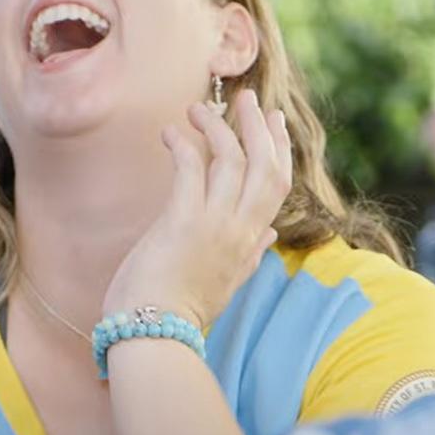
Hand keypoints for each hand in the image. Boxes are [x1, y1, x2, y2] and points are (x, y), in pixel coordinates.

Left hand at [102, 88, 291, 330]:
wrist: (154, 336)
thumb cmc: (180, 311)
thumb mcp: (228, 283)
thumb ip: (251, 255)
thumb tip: (271, 235)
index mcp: (251, 243)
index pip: (278, 186)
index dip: (279, 148)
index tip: (272, 121)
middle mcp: (240, 231)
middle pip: (265, 166)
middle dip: (257, 127)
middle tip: (245, 98)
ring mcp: (214, 226)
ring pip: (231, 161)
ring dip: (216, 127)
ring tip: (197, 108)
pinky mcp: (182, 222)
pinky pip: (190, 169)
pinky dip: (182, 144)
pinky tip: (170, 133)